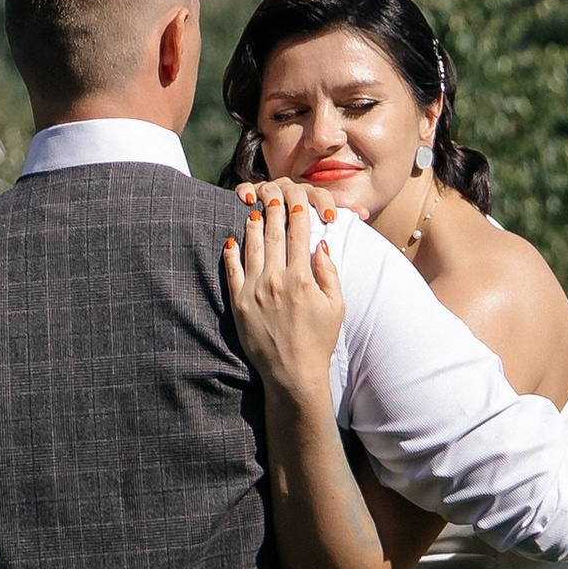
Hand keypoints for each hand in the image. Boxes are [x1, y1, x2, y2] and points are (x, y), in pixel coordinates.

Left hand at [223, 178, 342, 402]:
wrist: (292, 374)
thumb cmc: (318, 340)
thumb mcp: (336, 306)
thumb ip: (329, 273)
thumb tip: (320, 245)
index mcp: (302, 278)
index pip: (299, 234)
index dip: (298, 212)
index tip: (297, 198)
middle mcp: (276, 280)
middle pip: (273, 234)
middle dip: (274, 210)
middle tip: (273, 194)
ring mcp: (254, 290)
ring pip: (251, 247)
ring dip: (253, 225)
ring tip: (254, 210)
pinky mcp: (238, 303)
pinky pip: (232, 270)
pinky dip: (232, 253)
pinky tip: (232, 240)